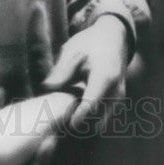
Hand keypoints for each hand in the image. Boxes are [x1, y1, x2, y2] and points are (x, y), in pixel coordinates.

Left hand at [40, 15, 128, 131]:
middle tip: (60, 126)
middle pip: (99, 120)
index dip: (78, 117)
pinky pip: (104, 117)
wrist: (114, 38)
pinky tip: (73, 114)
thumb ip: (61, 71)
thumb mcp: (73, 51)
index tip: (65, 126)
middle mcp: (116, 91)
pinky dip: (90, 119)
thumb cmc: (90, 43)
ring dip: (86, 125)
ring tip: (64, 122)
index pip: (91, 104)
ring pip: (102, 122)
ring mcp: (118, 98)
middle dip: (81, 126)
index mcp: (105, 77)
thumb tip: (45, 87)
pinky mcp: (117, 101)